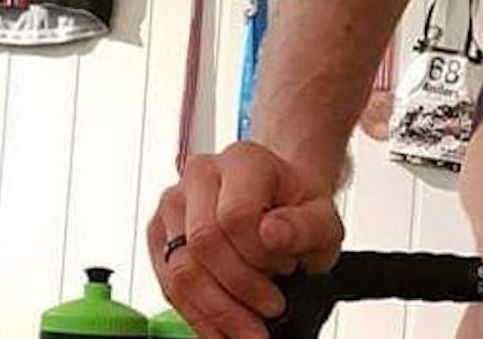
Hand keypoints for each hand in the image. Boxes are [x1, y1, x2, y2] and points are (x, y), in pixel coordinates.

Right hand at [146, 141, 344, 338]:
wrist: (279, 202)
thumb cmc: (298, 208)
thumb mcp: (322, 217)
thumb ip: (305, 226)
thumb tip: (272, 233)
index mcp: (243, 160)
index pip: (236, 215)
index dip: (262, 254)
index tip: (288, 269)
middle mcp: (200, 175)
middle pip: (204, 244)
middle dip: (241, 288)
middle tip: (272, 307)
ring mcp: (174, 205)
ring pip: (181, 271)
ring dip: (218, 311)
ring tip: (251, 329)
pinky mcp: (160, 237)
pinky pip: (169, 286)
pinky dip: (199, 317)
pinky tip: (225, 329)